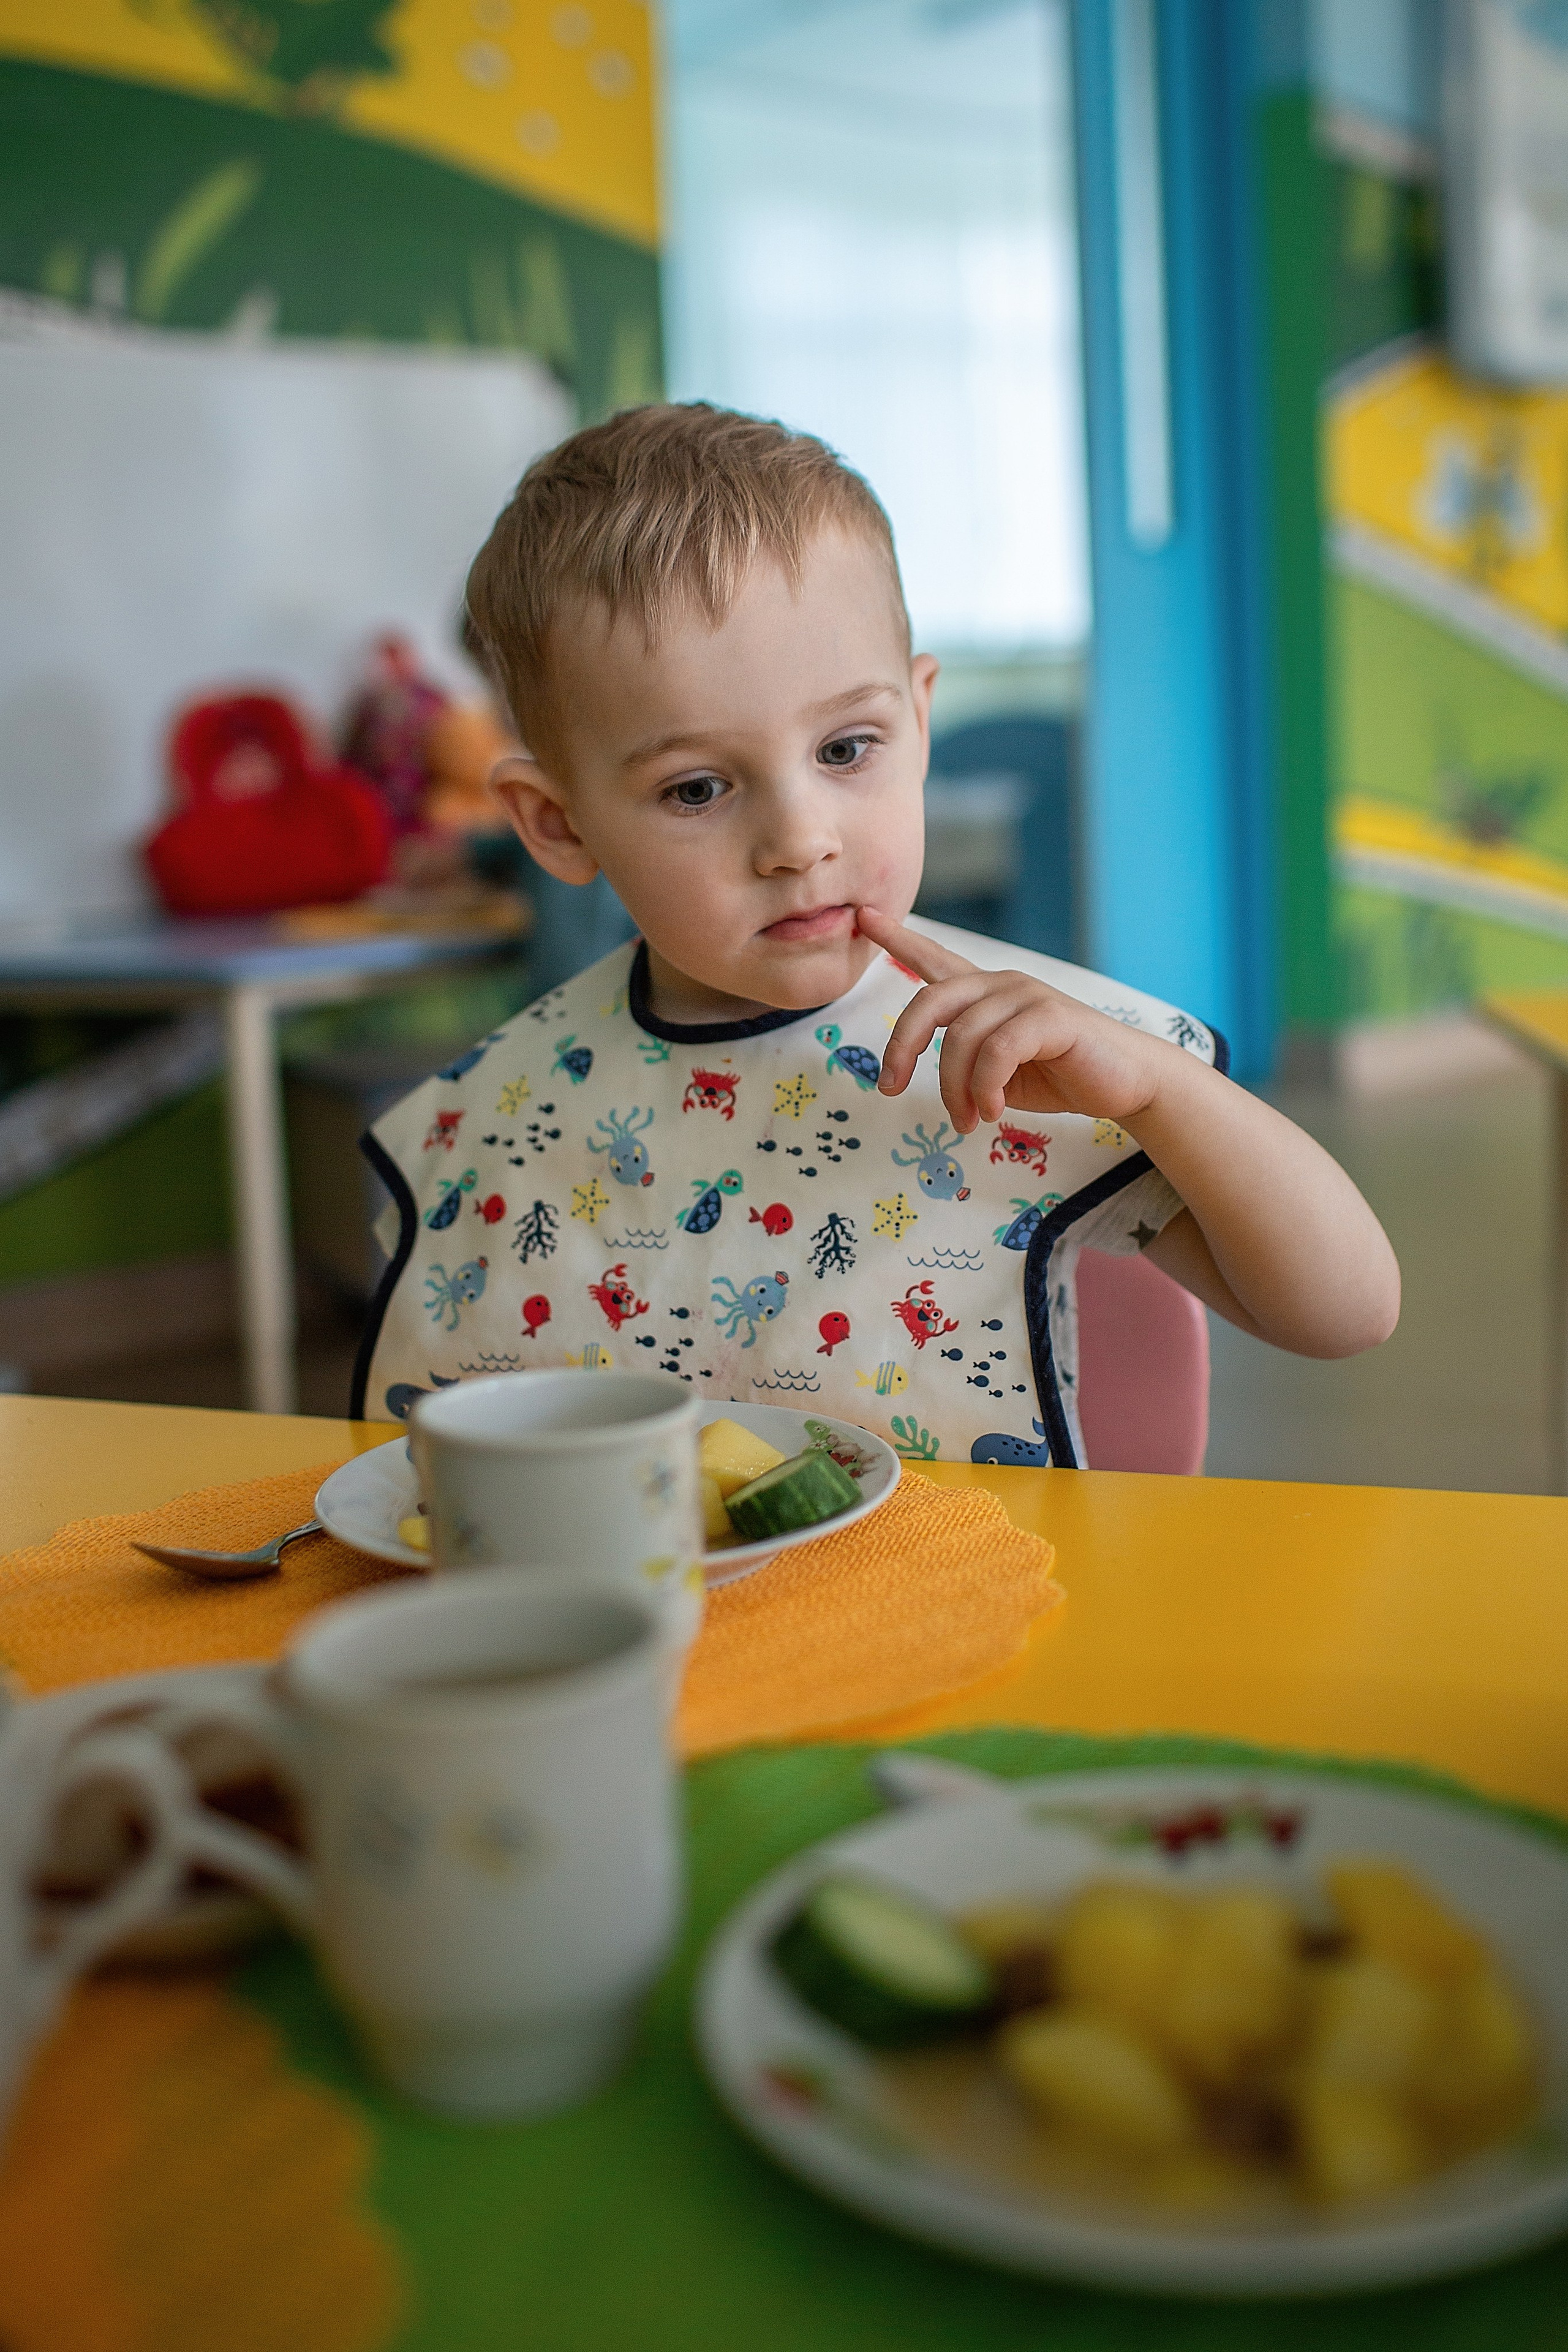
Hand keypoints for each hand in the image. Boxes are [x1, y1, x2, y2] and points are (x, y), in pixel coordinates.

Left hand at [860, 906, 1167, 1133]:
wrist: (1126, 1082)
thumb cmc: (1061, 1075)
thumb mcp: (998, 1072)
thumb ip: (964, 1061)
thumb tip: (926, 1075)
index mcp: (985, 995)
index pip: (934, 959)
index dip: (897, 938)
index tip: (864, 916)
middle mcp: (1001, 985)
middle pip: (929, 1002)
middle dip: (900, 1046)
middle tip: (890, 1089)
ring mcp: (1027, 996)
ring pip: (960, 1037)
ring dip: (954, 1089)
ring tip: (967, 1121)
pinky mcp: (1051, 1017)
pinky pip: (997, 1051)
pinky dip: (986, 1088)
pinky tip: (993, 1112)